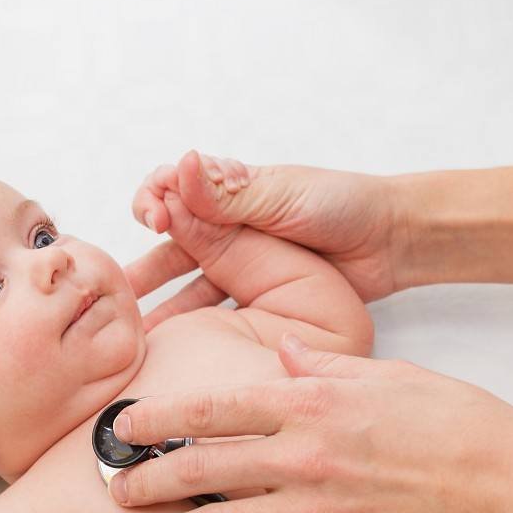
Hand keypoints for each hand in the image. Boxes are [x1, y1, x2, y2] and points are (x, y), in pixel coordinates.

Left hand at [107, 336, 512, 512]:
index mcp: (313, 404)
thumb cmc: (460, 424)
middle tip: (113, 487)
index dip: (159, 416)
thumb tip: (284, 350)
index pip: (215, 408)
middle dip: (149, 479)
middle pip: (203, 469)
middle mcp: (304, 458)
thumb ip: (326, 362)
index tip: (123, 424)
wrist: (512, 489)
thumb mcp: (391, 373)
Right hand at [126, 149, 400, 312]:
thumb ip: (228, 192)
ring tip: (134, 329)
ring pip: (189, 282)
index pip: (174, 191)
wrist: (392, 241)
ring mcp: (245, 263)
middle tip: (120, 288)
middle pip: (173, 244)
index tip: (154, 219)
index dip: (155, 201)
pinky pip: (217, 309)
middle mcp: (232, 226)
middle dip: (143, 265)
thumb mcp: (281, 196)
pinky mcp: (259, 296)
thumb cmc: (343, 206)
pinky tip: (174, 345)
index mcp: (232, 191)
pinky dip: (193, 325)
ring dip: (161, 302)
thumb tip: (180, 167)